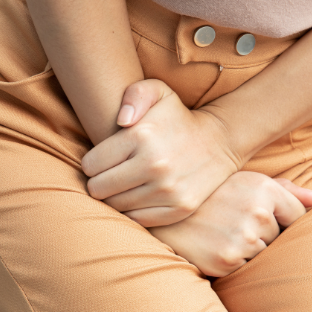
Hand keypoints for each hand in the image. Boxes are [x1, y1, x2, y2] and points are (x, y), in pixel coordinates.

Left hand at [81, 79, 241, 226]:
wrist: (221, 141)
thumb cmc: (178, 117)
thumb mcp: (158, 91)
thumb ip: (133, 95)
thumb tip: (121, 121)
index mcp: (142, 136)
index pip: (90, 165)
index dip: (94, 162)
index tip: (107, 158)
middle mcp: (155, 165)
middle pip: (98, 189)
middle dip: (101, 181)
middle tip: (115, 173)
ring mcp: (169, 190)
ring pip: (116, 206)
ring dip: (118, 196)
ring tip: (129, 182)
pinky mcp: (180, 208)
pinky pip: (137, 219)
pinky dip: (135, 210)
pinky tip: (142, 195)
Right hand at [150, 172, 311, 276]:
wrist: (162, 212)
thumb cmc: (211, 194)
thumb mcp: (245, 182)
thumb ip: (285, 190)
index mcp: (264, 188)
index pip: (297, 214)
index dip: (281, 218)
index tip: (258, 214)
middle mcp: (257, 211)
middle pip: (280, 236)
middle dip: (263, 233)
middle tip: (232, 222)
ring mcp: (243, 238)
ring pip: (264, 253)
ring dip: (249, 249)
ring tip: (223, 232)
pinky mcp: (228, 261)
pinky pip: (247, 267)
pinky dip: (236, 261)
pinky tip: (216, 245)